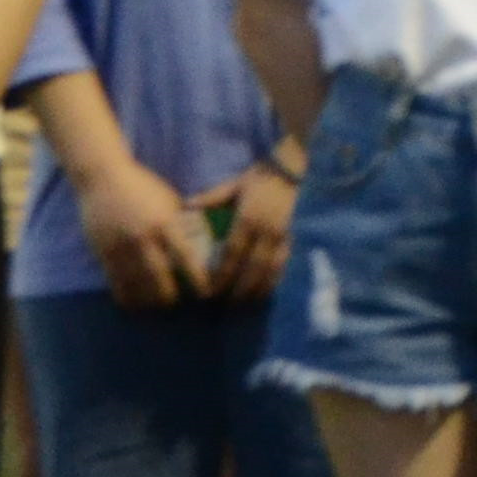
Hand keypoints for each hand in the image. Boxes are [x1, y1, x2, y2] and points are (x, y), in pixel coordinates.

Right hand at [78, 153, 205, 310]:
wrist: (102, 178)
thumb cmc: (143, 187)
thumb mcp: (169, 201)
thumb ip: (182, 223)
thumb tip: (203, 244)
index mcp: (164, 222)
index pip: (186, 257)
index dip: (197, 278)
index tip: (206, 293)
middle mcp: (143, 237)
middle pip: (160, 278)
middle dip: (171, 296)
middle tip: (178, 303)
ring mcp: (121, 247)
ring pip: (137, 285)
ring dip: (149, 301)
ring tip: (158, 306)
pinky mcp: (103, 253)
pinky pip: (116, 283)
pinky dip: (127, 297)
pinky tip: (135, 304)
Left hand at [207, 163, 296, 300]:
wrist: (287, 171)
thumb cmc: (256, 179)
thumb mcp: (232, 186)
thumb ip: (211, 198)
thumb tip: (186, 206)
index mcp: (247, 219)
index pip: (234, 254)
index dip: (224, 274)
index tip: (213, 290)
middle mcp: (265, 231)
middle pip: (252, 267)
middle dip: (240, 288)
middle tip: (227, 304)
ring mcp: (280, 236)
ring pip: (270, 269)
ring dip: (258, 288)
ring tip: (246, 303)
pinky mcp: (290, 237)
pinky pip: (283, 263)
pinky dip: (274, 279)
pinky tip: (266, 290)